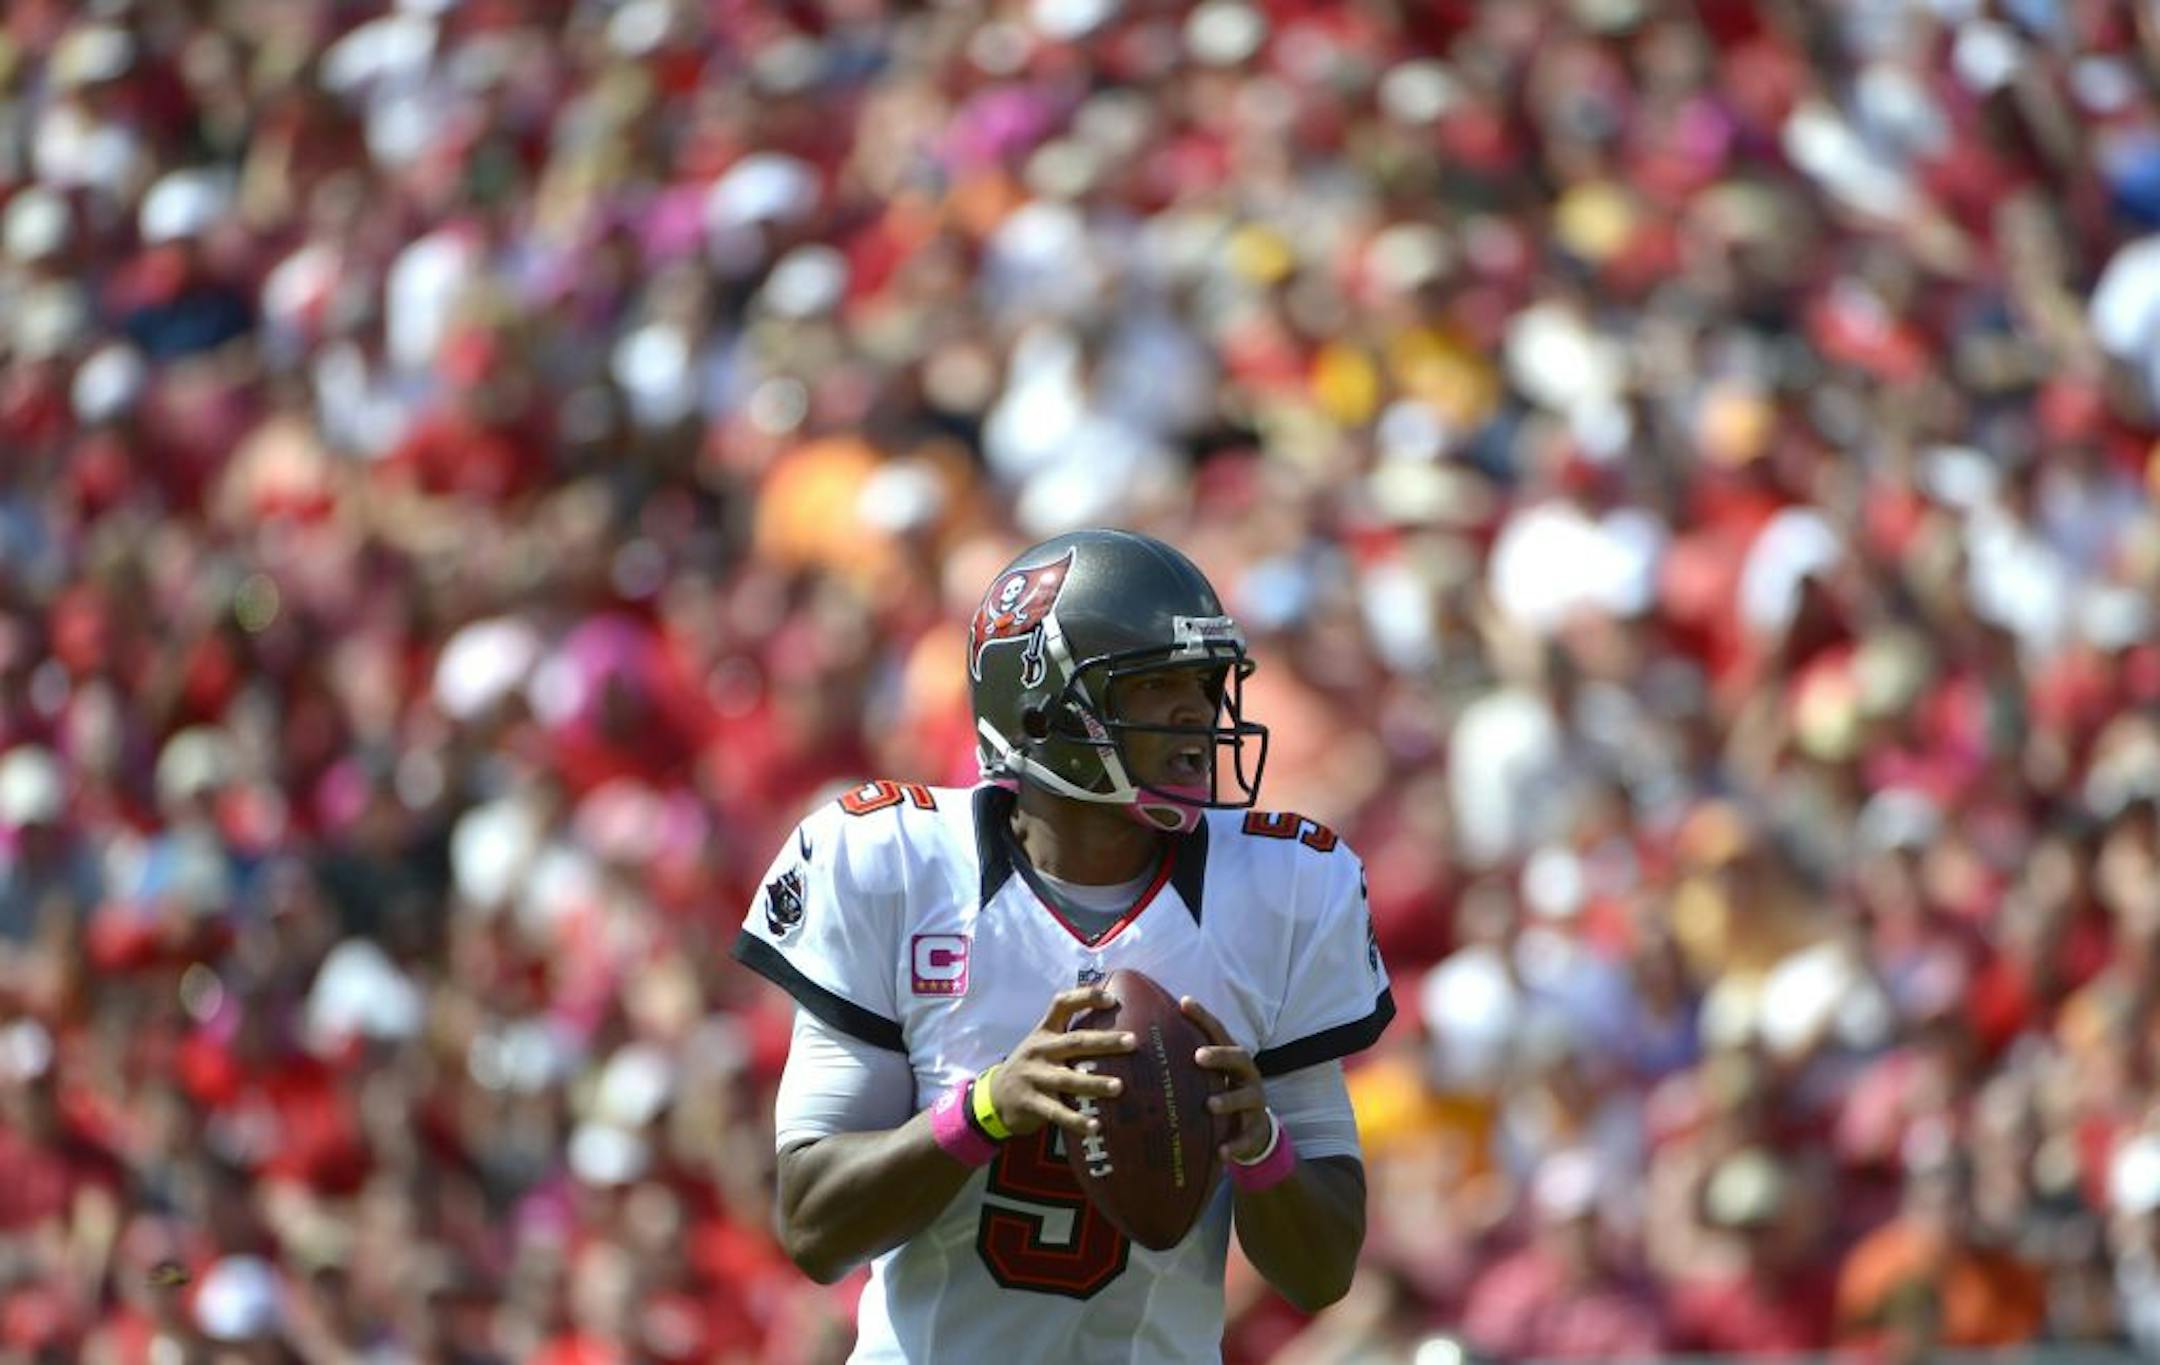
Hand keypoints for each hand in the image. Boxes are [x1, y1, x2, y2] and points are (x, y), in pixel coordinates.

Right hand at [986, 986, 1134, 1140]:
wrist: (994, 1097)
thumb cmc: (1032, 1068)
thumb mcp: (1042, 1045)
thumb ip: (1068, 1038)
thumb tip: (1116, 1033)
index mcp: (1044, 1032)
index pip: (1063, 1004)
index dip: (1086, 998)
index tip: (1113, 1000)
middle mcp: (1039, 1050)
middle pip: (1075, 1042)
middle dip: (1105, 1042)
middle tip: (1132, 1041)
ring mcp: (1034, 1076)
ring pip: (1068, 1079)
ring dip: (1094, 1083)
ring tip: (1119, 1087)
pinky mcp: (1030, 1103)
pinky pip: (1056, 1112)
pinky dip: (1076, 1121)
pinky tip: (1095, 1127)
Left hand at [1181, 995, 1269, 1163]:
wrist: (1252, 1131)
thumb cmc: (1219, 1094)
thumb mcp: (1207, 1076)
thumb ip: (1185, 1059)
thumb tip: (1140, 1037)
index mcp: (1231, 1059)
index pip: (1219, 1032)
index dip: (1203, 1017)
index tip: (1184, 1003)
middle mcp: (1246, 1076)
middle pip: (1239, 1058)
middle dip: (1221, 1055)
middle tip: (1198, 1056)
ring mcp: (1254, 1103)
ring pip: (1246, 1097)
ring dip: (1228, 1099)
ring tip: (1209, 1104)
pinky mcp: (1255, 1130)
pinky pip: (1246, 1138)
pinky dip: (1234, 1144)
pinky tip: (1221, 1151)